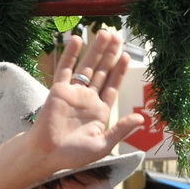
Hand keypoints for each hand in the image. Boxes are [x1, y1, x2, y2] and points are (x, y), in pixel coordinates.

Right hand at [27, 31, 145, 175]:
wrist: (47, 155)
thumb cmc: (73, 155)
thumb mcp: (103, 144)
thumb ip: (121, 129)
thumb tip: (141, 119)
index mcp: (100, 111)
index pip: (112, 86)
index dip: (119, 71)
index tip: (127, 56)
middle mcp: (88, 99)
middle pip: (101, 71)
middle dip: (110, 55)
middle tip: (118, 37)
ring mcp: (73, 93)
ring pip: (86, 66)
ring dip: (95, 50)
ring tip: (104, 33)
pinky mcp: (58, 89)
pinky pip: (65, 68)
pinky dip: (71, 54)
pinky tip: (77, 40)